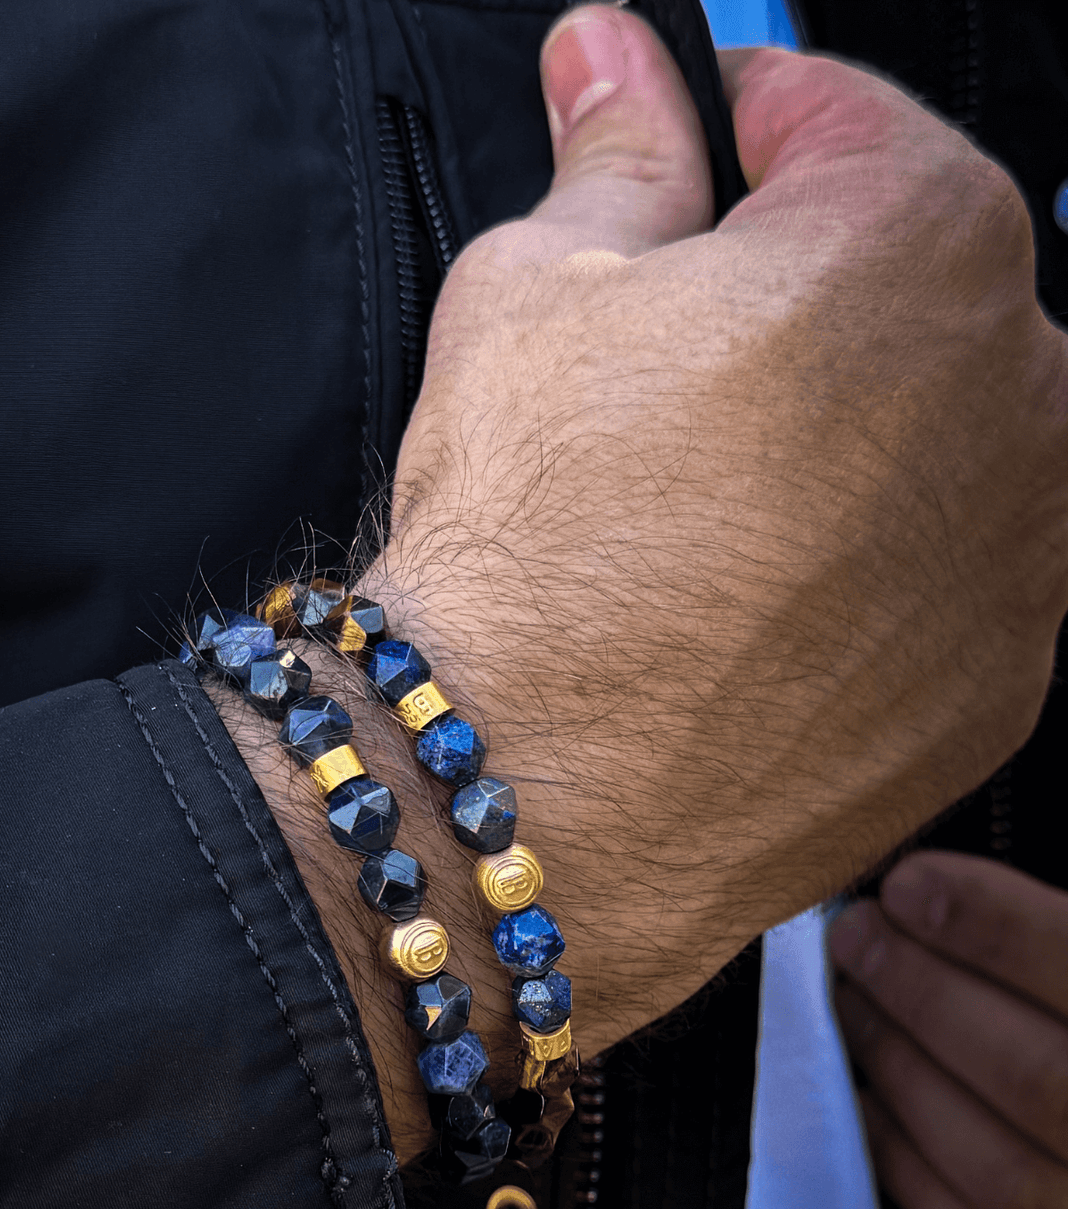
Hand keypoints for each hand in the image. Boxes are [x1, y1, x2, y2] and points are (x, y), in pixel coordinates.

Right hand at [354, 9, 1067, 1043]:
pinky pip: (947, 571)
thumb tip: (612, 66)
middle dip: (797, 293)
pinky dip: (869, 563)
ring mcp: (1024, 552)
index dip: (743, 132)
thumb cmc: (528, 551)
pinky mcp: (999, 679)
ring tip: (698, 505)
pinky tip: (750, 598)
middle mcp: (1017, 390)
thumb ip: (612, 158)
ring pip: (935, 435)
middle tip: (668, 369)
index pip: (840, 122)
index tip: (694, 160)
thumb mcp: (529, 295)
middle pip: (905, 285)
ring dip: (841, 437)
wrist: (529, 797)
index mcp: (912, 241)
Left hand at [830, 852, 1067, 1208]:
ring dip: (906, 1075)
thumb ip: (1067, 941)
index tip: (911, 883)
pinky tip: (872, 1099)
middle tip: (857, 937)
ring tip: (855, 1002)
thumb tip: (966, 898)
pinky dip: (913, 1170)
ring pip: (1006, 1176)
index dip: (996, 927)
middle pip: (1040, 1080)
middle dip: (924, 996)